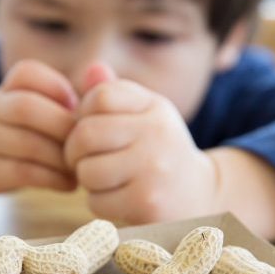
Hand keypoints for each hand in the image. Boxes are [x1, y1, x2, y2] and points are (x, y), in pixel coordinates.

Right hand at [0, 60, 78, 214]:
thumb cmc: (1, 145)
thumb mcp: (19, 118)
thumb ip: (55, 106)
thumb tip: (103, 91)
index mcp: (2, 93)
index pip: (25, 72)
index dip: (56, 87)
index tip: (76, 109)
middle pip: (25, 107)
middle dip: (63, 127)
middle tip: (87, 146)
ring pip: (26, 143)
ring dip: (62, 158)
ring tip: (81, 169)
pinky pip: (20, 172)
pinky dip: (51, 179)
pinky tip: (68, 185)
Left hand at [64, 64, 220, 222]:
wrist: (199, 197)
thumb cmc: (159, 153)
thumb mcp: (144, 117)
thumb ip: (115, 94)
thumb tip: (91, 69)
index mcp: (155, 107)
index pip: (100, 97)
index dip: (83, 115)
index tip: (92, 130)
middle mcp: (158, 132)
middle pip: (86, 134)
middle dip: (75, 152)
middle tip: (84, 161)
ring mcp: (154, 168)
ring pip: (87, 170)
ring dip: (87, 181)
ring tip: (105, 180)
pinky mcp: (147, 202)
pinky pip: (97, 201)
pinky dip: (100, 204)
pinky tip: (118, 200)